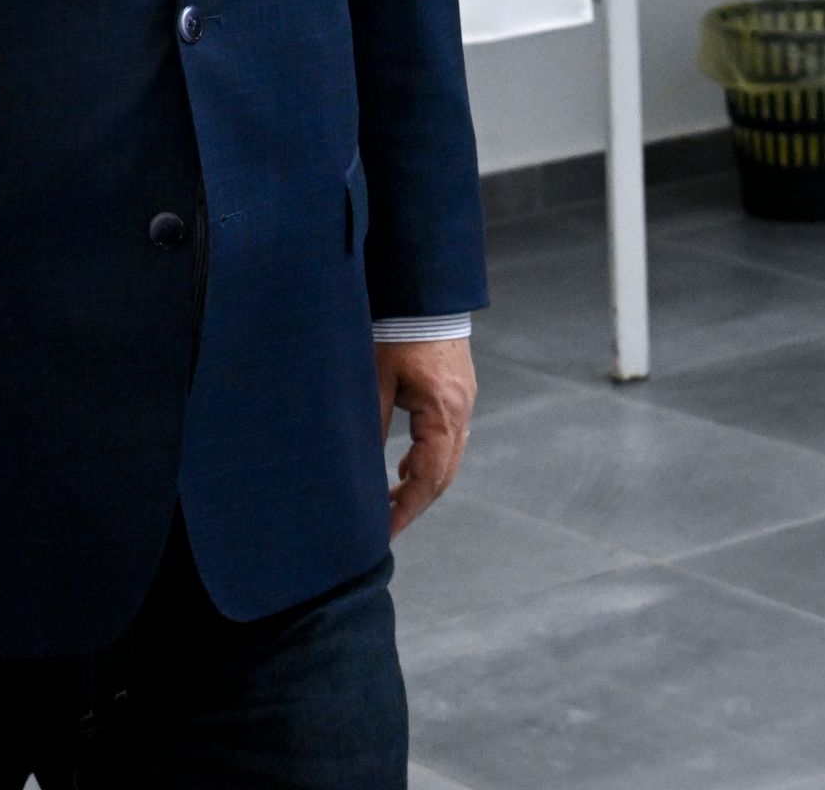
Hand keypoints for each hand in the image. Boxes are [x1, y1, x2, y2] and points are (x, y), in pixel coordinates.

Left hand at [377, 339, 474, 536]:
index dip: (406, 509)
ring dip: (421, 482)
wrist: (425, 291)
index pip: (428, 478)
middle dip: (414, 504)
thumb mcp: (376, 378)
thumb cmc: (398, 330)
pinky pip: (449, 438)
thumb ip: (372, 424)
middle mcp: (461, 412)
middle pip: (443, 475)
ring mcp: (464, 402)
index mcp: (442, 412)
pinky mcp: (459, 392)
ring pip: (448, 459)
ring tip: (390, 501)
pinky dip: (428, 459)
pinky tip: (404, 466)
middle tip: (384, 525)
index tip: (383, 532)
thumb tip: (360, 469)